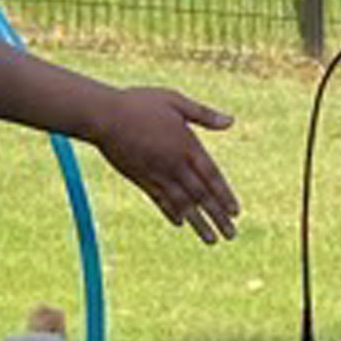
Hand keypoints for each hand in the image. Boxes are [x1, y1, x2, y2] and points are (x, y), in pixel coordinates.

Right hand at [89, 87, 238, 242]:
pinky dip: (171, 212)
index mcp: (187, 146)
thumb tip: (231, 121)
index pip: (212, 176)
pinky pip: (159, 200)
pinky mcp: (140, 178)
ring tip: (211, 240)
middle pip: (201, 195)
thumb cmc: (139, 103)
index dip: (225, 195)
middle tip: (231, 235)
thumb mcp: (175, 101)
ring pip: (182, 204)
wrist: (104, 116)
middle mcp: (175, 164)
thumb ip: (203, 114)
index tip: (236, 213)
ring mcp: (157, 174)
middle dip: (217, 217)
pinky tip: (180, 223)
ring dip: (198, 223)